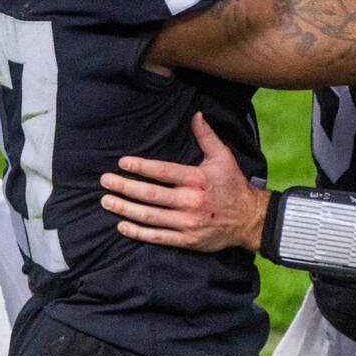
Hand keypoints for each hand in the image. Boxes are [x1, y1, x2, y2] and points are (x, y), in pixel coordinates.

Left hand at [99, 111, 269, 251]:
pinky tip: (122, 226)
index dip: (141, 167)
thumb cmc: (233, 185)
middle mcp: (190, 201)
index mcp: (197, 179)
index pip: (163, 172)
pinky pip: (158, 237)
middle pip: (151, 195)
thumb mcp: (223, 157)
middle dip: (125, 187)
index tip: (122, 162)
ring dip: (126, 210)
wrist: (250, 219)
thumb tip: (196, 114)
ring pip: (150, 217)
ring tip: (107, 202)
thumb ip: (206, 136)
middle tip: (105, 181)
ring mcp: (188, 223)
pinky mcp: (187, 240)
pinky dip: (139, 233)